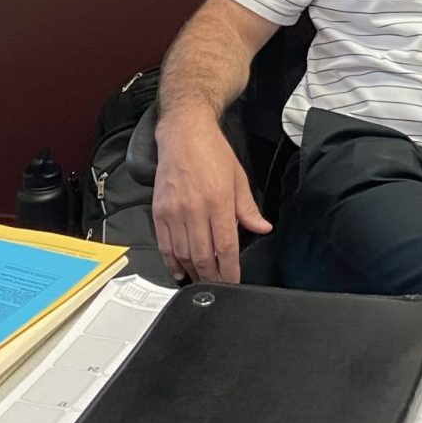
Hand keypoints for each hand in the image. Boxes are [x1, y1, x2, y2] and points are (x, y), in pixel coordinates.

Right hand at [151, 112, 271, 283]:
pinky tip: (179, 270)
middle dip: (212, 276)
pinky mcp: (159, 212)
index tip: (234, 281)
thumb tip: (262, 228)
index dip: (230, 268)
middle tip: (219, 286)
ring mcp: (174, 212)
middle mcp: (195, 209)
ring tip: (202, 281)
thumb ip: (248, 208)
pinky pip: (165, 245)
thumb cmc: (213, 153)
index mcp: (219, 201)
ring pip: (183, 254)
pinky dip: (171, 261)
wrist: (184, 136)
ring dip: (193, 272)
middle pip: (203, 255)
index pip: (226, 246)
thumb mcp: (239, 178)